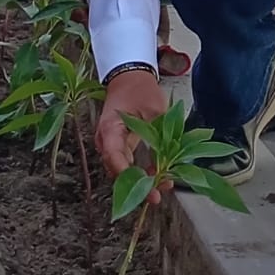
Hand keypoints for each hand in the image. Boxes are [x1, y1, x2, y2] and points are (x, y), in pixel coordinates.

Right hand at [95, 68, 169, 201]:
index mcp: (110, 128)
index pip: (114, 156)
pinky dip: (140, 172)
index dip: (128, 174)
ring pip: (121, 169)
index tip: (144, 186)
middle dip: (136, 185)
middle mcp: (106, 140)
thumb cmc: (140, 89)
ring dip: (139, 181)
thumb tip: (169, 159)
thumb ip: (160, 133)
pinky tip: (157, 178)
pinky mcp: (118, 146)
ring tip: (160, 190)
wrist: (129, 77)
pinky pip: (126, 164)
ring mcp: (110, 144)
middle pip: (116, 168)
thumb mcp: (155, 108)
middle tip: (156, 196)